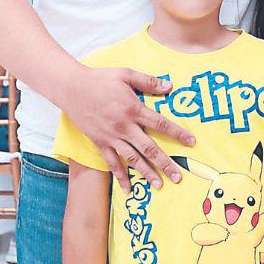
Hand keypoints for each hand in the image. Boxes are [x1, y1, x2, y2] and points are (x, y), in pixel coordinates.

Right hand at [60, 65, 194, 187]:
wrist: (71, 88)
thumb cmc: (100, 79)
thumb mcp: (126, 74)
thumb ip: (149, 82)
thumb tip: (170, 86)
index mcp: (134, 109)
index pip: (161, 124)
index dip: (178, 133)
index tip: (191, 142)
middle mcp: (125, 127)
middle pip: (149, 148)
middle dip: (165, 163)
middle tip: (178, 177)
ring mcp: (112, 137)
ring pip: (133, 159)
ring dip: (147, 173)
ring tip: (159, 185)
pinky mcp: (100, 143)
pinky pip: (112, 163)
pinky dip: (120, 176)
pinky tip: (128, 189)